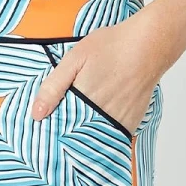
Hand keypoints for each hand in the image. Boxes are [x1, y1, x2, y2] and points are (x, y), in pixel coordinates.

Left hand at [29, 15, 162, 134]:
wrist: (149, 45)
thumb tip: (37, 114)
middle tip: (55, 138)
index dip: (50, 133)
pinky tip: (95, 130)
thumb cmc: (112, 46)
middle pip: (77, 139)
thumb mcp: (75, 58)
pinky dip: (103, 137)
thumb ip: (53, 86)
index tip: (41, 135)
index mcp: (83, 101)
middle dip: (65, 139)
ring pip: (96, 141)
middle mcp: (101, 115)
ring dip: (84, 140)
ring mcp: (119, 121)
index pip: (60, 129)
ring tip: (74, 134)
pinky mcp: (132, 121)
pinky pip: (113, 137)